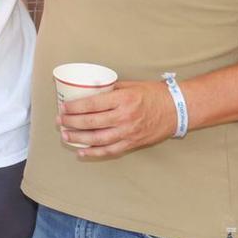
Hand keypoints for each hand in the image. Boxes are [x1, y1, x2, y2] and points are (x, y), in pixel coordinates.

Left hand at [57, 80, 176, 157]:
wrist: (178, 109)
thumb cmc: (154, 94)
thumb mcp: (130, 86)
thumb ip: (110, 89)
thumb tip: (88, 90)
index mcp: (123, 99)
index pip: (92, 104)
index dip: (74, 107)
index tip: (63, 107)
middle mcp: (124, 116)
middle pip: (91, 122)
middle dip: (71, 122)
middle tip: (59, 121)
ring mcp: (128, 132)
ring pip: (97, 138)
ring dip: (78, 138)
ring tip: (65, 136)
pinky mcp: (133, 142)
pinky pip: (110, 150)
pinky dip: (94, 152)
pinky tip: (81, 152)